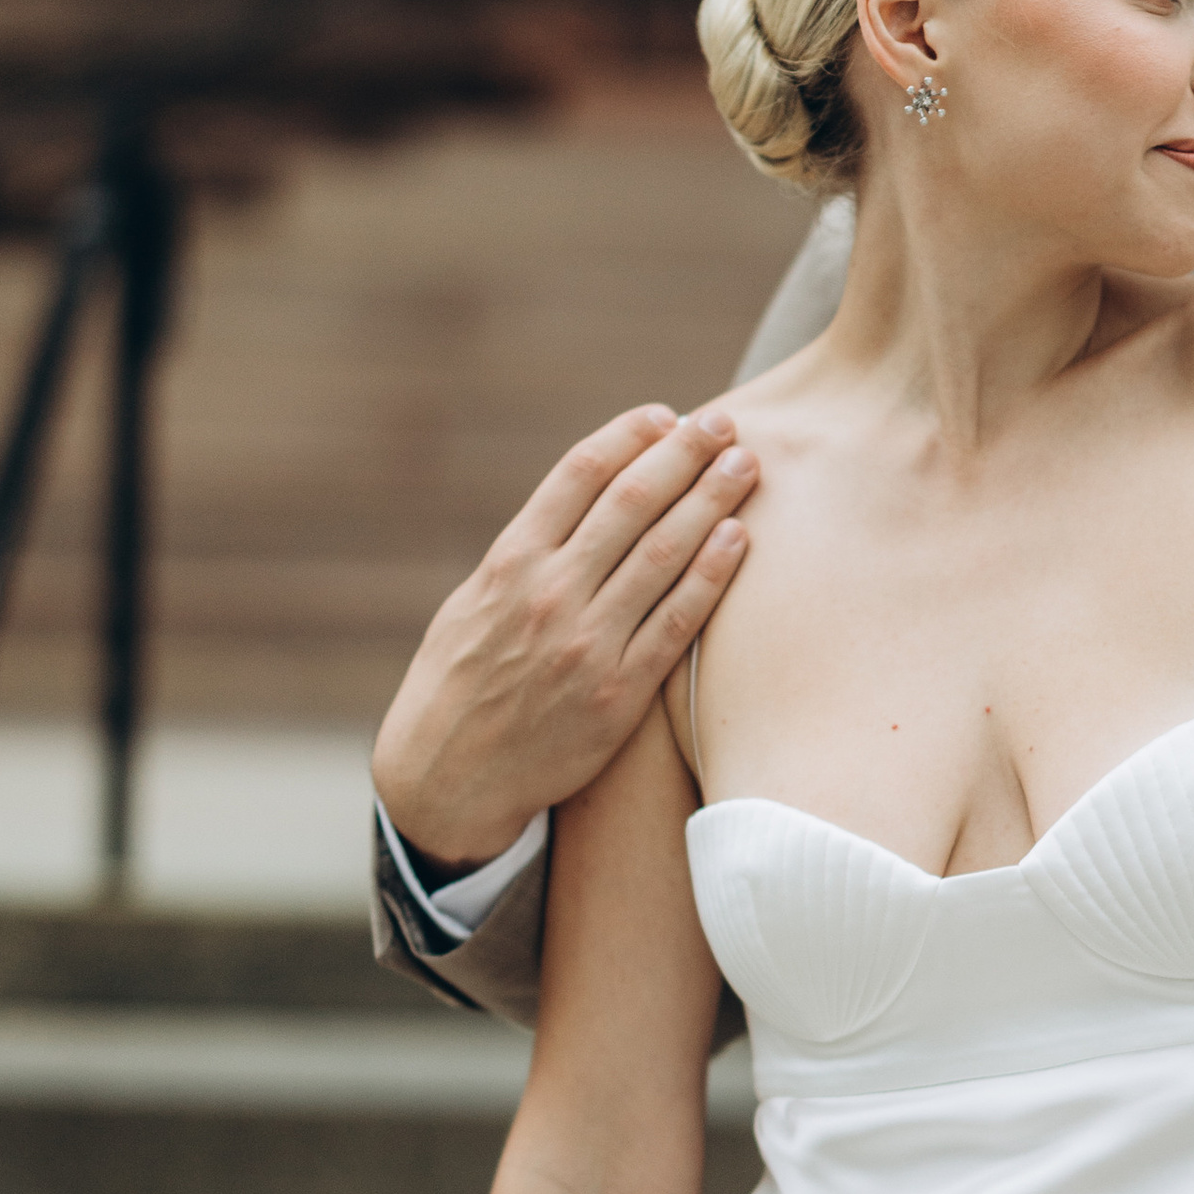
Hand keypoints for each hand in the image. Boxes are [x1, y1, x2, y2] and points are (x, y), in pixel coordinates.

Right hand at [374, 403, 758, 869]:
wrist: (448, 778)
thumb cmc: (460, 685)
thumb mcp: (471, 606)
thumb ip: (525, 557)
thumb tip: (581, 507)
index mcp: (509, 562)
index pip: (579, 475)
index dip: (629, 437)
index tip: (666, 415)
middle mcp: (548, 594)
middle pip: (631, 502)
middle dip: (683, 455)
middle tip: (723, 425)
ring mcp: (586, 643)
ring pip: (663, 553)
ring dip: (710, 502)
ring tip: (744, 467)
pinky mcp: (617, 693)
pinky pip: (675, 623)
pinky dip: (710, 575)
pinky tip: (739, 540)